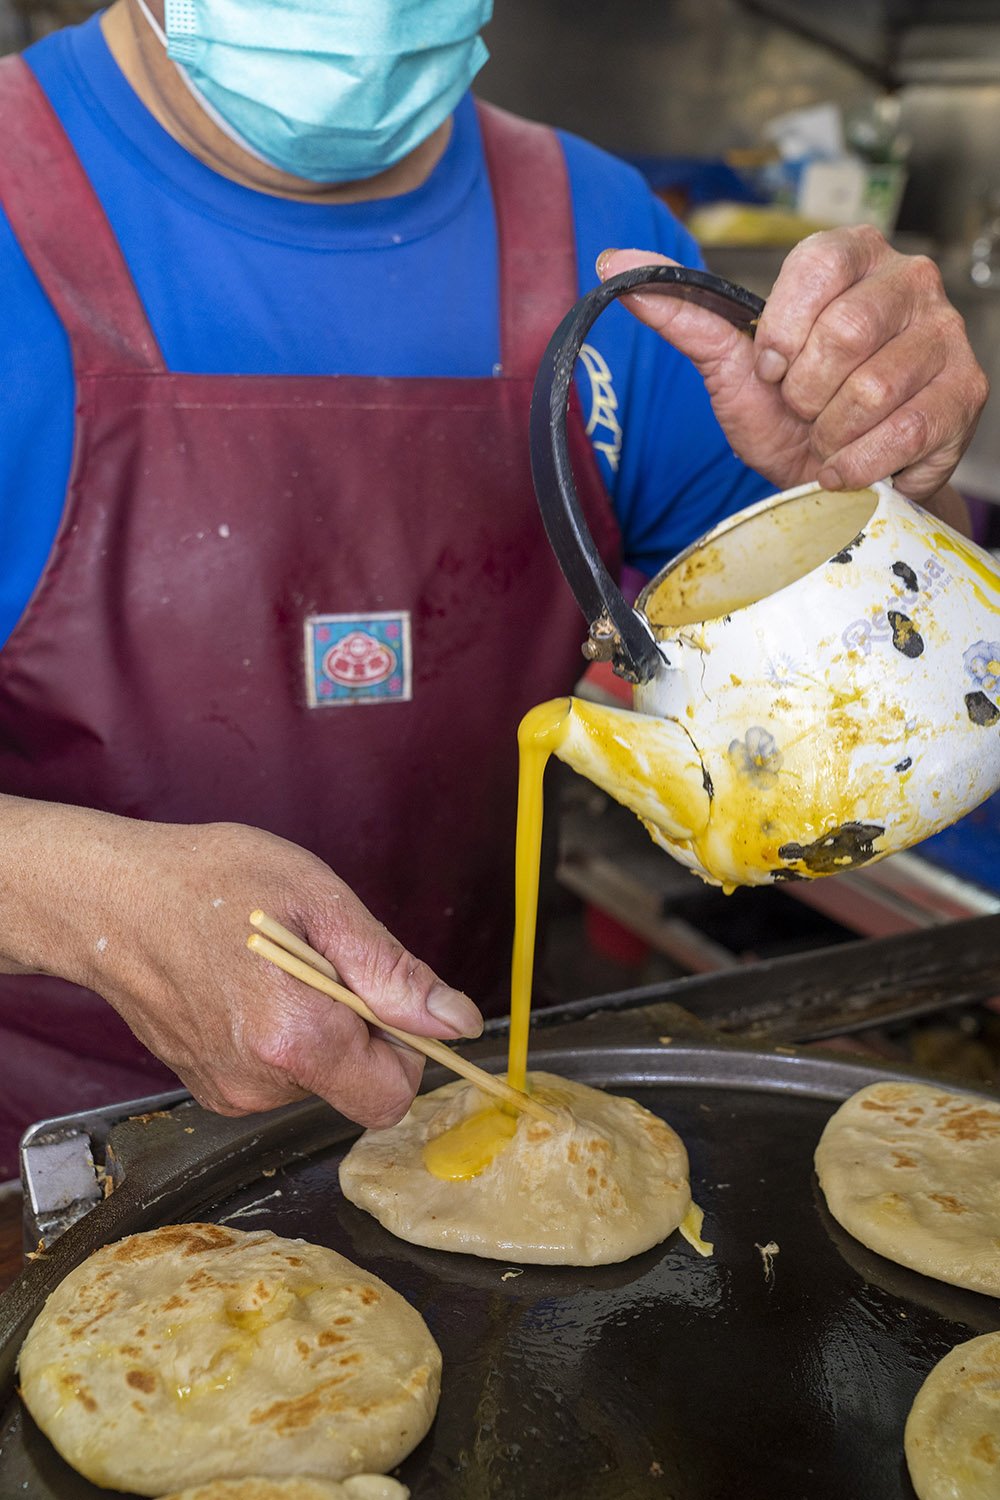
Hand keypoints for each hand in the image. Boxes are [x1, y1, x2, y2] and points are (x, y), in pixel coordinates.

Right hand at [0, 800, 482, 1128]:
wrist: (108, 899)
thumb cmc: (209, 883)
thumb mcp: (321, 902)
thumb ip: (393, 972)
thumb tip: (456, 1022)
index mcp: (296, 1039)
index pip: (392, 1098)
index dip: (405, 1050)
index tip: (378, 996)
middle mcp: (260, 1083)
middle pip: (355, 1086)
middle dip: (357, 1030)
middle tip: (316, 963)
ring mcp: (228, 1092)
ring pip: (317, 1079)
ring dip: (315, 1030)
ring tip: (273, 969)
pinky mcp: (207, 1088)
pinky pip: (277, 1077)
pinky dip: (279, 1038)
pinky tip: (247, 989)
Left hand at [598, 226, 988, 503]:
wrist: (838, 481)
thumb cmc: (790, 416)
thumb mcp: (731, 366)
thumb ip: (681, 313)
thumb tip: (614, 263)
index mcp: (850, 255)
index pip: (814, 269)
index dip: (781, 336)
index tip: (773, 369)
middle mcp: (908, 280)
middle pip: (843, 335)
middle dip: (805, 395)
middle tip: (807, 410)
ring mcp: (944, 334)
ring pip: (870, 390)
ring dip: (831, 434)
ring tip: (830, 436)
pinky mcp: (965, 392)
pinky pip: (903, 431)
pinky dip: (860, 463)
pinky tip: (853, 462)